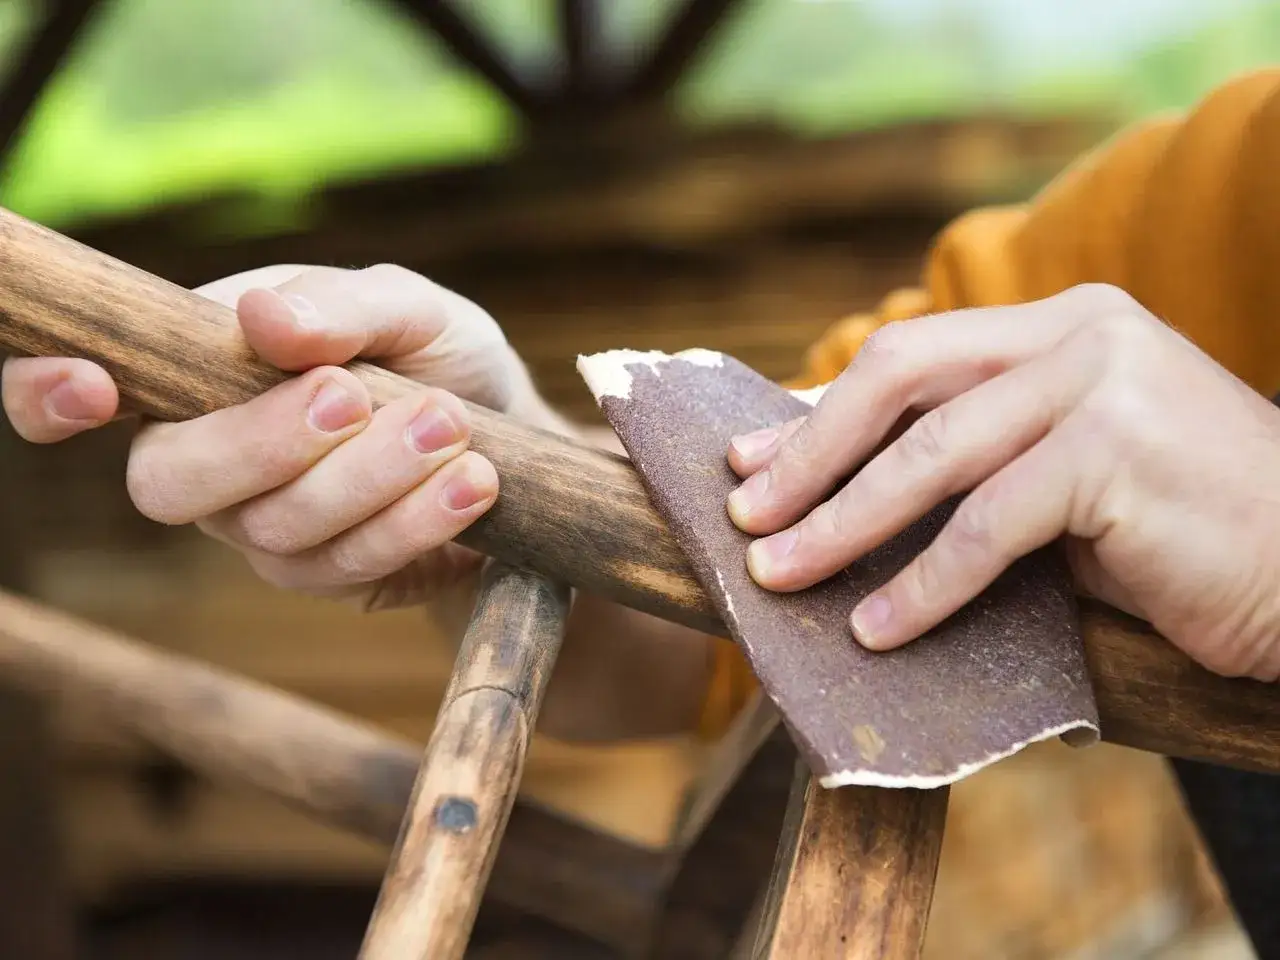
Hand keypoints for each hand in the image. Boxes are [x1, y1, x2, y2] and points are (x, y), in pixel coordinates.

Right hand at [2, 263, 567, 610]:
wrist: (511, 429)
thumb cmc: (437, 352)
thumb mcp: (408, 307)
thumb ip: (340, 306)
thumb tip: (261, 317)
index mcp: (198, 367)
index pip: (77, 387)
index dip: (47, 394)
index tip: (93, 387)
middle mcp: (210, 456)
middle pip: (169, 482)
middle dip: (261, 442)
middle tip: (352, 395)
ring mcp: (263, 525)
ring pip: (272, 528)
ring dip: (367, 476)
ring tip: (448, 424)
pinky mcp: (329, 574)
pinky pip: (347, 565)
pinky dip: (415, 518)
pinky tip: (472, 480)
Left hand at [724, 283, 1279, 681]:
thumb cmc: (1183, 532)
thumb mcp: (1063, 474)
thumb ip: (978, 458)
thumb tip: (846, 487)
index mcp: (1062, 323)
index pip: (910, 358)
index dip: (819, 413)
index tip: (749, 462)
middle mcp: (1080, 332)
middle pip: (899, 381)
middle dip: (810, 456)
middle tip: (746, 517)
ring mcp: (1102, 382)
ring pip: (931, 456)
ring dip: (842, 524)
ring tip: (782, 575)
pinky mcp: (1117, 452)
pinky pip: (987, 526)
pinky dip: (924, 585)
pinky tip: (878, 629)